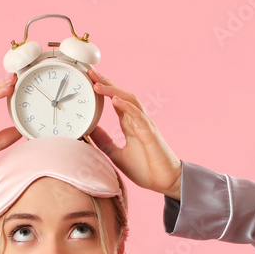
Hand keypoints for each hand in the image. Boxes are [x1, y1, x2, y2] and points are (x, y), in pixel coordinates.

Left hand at [86, 67, 182, 198]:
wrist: (165, 181)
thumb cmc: (145, 168)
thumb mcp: (117, 154)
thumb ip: (105, 141)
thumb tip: (89, 130)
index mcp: (130, 124)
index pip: (115, 101)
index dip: (104, 89)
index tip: (89, 79)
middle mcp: (138, 120)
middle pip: (121, 95)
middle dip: (106, 82)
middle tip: (90, 72)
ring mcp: (146, 126)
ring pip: (130, 101)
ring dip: (114, 91)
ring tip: (98, 84)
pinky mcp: (151, 135)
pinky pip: (138, 117)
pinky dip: (127, 107)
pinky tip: (115, 100)